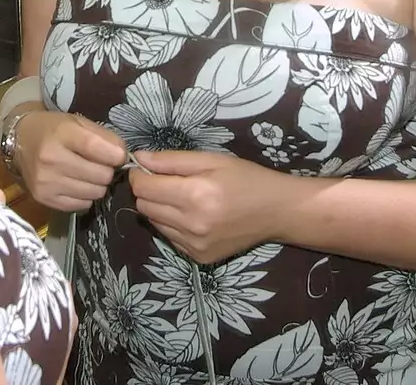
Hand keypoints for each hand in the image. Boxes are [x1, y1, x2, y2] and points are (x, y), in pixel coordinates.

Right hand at [14, 111, 125, 212]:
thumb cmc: (54, 129)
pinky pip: (82, 205)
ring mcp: (46, 182)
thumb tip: (123, 156)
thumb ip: (104, 137)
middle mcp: (51, 160)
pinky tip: (77, 183)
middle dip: (107, 170)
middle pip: (101, 175)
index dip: (116, 155)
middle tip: (100, 164)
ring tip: (88, 174)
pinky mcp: (44, 198)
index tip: (119, 155)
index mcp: (61, 134)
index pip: (96, 148)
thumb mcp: (78, 122)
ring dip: (98, 184)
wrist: (21, 141)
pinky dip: (85, 196)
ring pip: (94, 193)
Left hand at [128, 151, 292, 263]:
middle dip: (148, 191)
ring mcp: (195, 245)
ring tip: (182, 198)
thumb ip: (171, 160)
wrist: (276, 211)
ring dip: (159, 208)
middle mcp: (192, 224)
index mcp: (195, 195)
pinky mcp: (199, 258)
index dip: (139, 175)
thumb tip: (139, 158)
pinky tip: (192, 215)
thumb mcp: (211, 159)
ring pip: (154, 223)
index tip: (146, 168)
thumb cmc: (245, 178)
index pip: (144, 188)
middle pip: (144, 206)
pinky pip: (169, 238)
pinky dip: (173, 225)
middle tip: (166, 181)